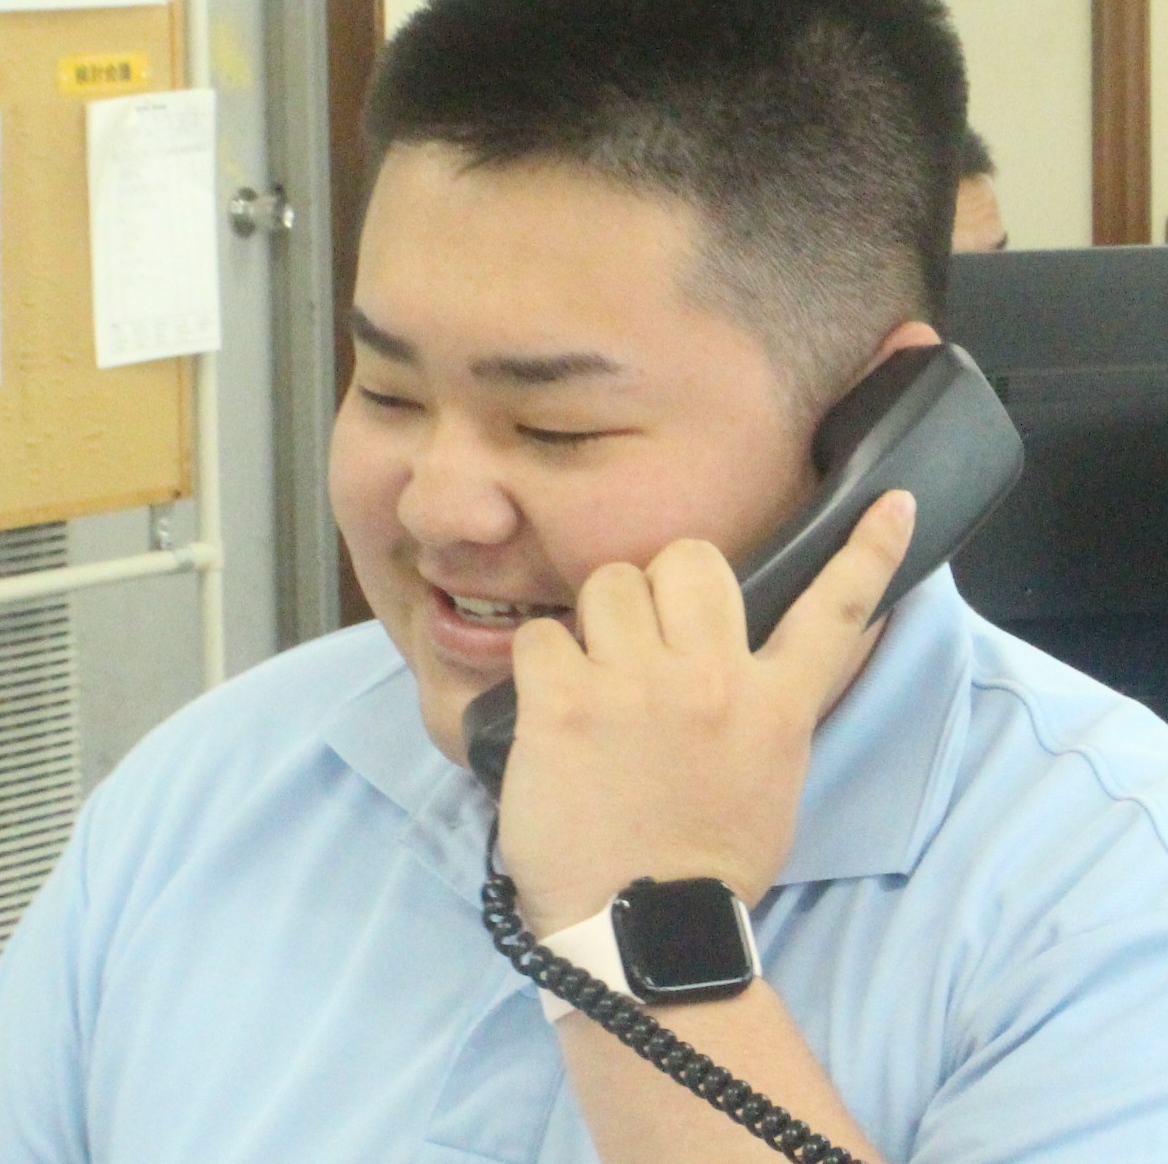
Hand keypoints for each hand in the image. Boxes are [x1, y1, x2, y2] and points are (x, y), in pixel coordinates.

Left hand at [495, 491, 915, 937]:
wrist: (640, 929)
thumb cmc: (702, 861)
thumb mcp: (769, 781)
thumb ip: (767, 710)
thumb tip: (765, 664)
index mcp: (774, 705)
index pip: (836, 610)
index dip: (868, 549)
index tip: (894, 501)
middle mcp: (711, 681)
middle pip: (690, 559)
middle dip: (658, 585)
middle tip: (640, 640)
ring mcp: (635, 686)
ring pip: (607, 582)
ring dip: (593, 622)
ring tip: (591, 680)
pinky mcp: (564, 704)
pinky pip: (542, 636)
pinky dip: (537, 666)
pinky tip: (547, 711)